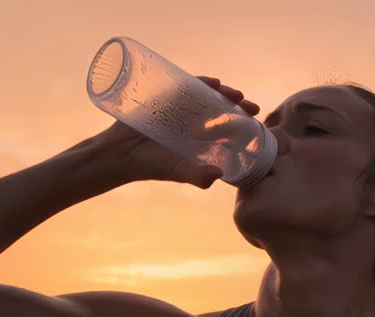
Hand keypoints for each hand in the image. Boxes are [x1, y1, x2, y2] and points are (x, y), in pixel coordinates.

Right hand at [89, 75, 260, 187]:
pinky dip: (200, 81)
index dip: (243, 121)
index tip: (256, 119)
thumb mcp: (176, 172)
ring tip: (233, 93)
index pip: (227, 126)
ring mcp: (180, 108)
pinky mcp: (165, 97)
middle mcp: (193, 122)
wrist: (118, 154)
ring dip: (222, 91)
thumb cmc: (150, 166)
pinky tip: (211, 82)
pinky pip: (186, 86)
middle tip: (247, 105)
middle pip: (221, 107)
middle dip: (236, 104)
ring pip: (207, 95)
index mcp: (200, 139)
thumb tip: (218, 176)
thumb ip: (196, 176)